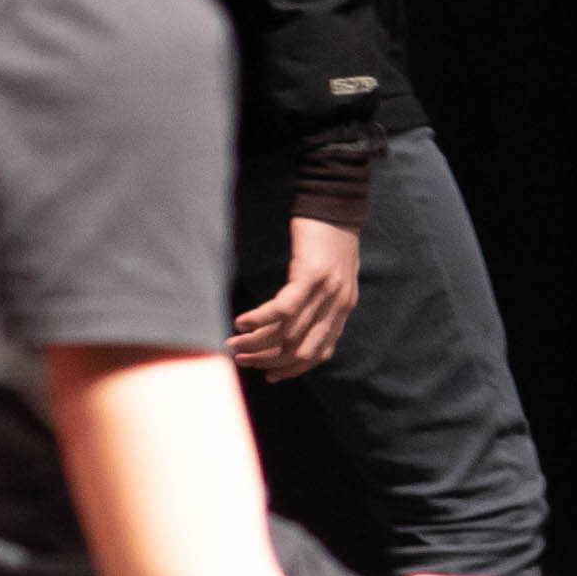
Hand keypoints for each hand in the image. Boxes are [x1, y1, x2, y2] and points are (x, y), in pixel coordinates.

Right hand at [229, 215, 362, 380]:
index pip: (319, 352)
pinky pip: (282, 309)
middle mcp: (338, 304)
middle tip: (241, 359)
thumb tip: (293, 322)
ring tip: (233, 344)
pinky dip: (259, 321)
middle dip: (268, 360)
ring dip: (257, 344)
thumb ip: (320, 300)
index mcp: (343, 308)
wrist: (337, 201)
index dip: (292, 369)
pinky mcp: (311, 275)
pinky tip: (241, 323)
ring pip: (288, 333)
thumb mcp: (332, 274)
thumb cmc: (329, 235)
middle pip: (301, 349)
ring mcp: (326, 291)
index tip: (268, 375)